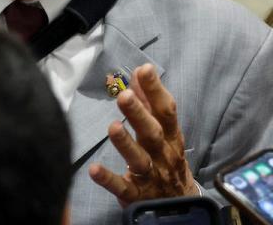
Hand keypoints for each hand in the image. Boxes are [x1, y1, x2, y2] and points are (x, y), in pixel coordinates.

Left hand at [89, 63, 198, 204]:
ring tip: (113, 126)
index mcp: (171, 138)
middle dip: (140, 114)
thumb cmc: (167, 159)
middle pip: (152, 134)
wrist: (180, 204)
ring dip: (126, 144)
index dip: (156, 91)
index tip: (144, 69)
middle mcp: (163, 156)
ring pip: (139, 160)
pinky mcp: (137, 196)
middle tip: (125, 95)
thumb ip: (150, 102)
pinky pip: (122, 188)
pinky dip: (109, 179)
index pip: (166, 112)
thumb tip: (140, 71)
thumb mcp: (164, 131)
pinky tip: (95, 170)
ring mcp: (151, 177)